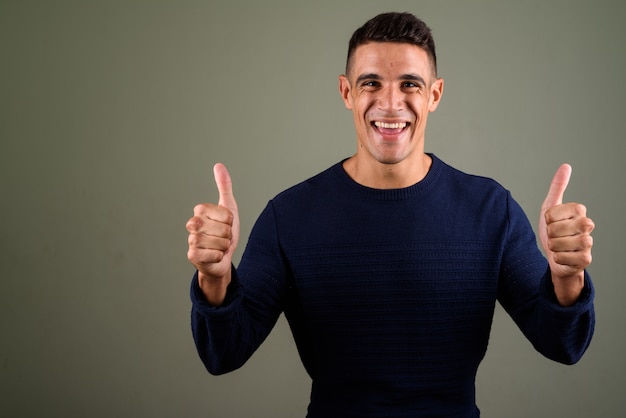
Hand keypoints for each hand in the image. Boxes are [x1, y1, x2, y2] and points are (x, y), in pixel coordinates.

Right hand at [186, 163, 239, 303]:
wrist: (221, 259)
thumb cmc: (224, 233)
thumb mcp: (229, 208)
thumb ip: (224, 186)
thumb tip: (218, 165)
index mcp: (200, 211)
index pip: (224, 213)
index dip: (229, 220)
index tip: (225, 223)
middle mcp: (192, 224)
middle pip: (222, 228)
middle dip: (228, 234)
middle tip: (222, 237)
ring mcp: (191, 240)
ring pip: (219, 242)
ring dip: (224, 246)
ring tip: (219, 246)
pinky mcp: (192, 256)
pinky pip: (214, 255)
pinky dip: (219, 256)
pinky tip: (213, 256)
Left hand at [539, 164, 593, 304]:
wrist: (556, 256)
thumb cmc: (554, 231)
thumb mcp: (550, 208)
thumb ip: (557, 187)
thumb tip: (566, 166)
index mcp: (579, 210)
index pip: (552, 213)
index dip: (547, 220)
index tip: (552, 222)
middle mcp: (587, 225)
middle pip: (556, 228)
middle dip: (549, 233)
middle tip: (555, 235)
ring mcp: (588, 243)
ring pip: (558, 244)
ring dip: (553, 247)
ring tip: (559, 246)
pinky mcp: (586, 259)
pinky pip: (563, 258)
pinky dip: (557, 258)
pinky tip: (563, 257)